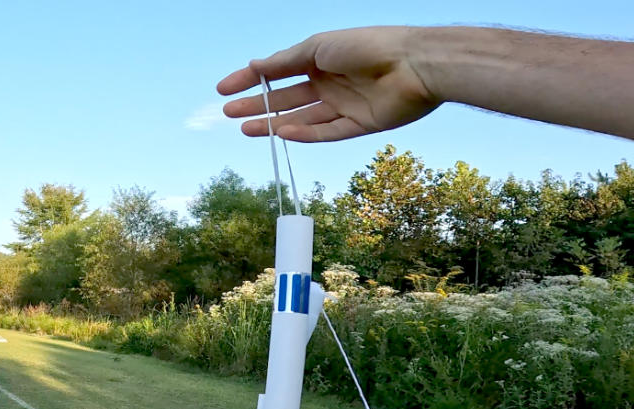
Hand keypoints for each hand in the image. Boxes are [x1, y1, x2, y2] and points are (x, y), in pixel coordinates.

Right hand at [217, 27, 437, 142]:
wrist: (413, 65)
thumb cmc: (365, 46)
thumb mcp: (317, 47)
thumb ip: (285, 61)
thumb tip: (254, 66)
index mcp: (321, 58)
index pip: (278, 71)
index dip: (250, 80)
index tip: (224, 90)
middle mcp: (330, 81)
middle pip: (286, 98)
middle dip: (257, 105)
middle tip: (229, 112)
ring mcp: (344, 104)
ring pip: (301, 118)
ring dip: (273, 123)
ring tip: (245, 128)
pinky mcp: (359, 124)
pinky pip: (326, 132)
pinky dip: (304, 134)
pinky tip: (282, 133)